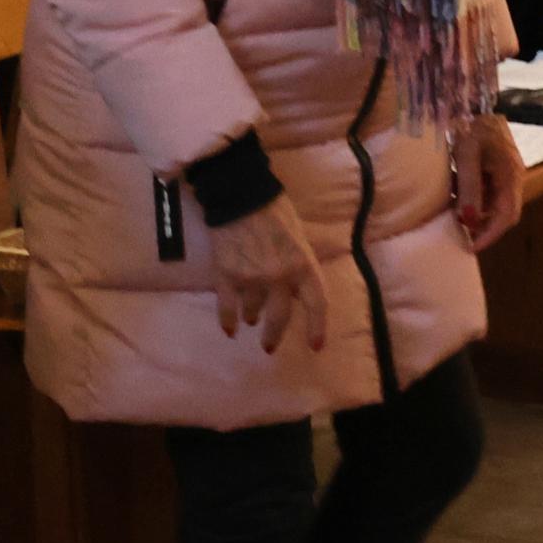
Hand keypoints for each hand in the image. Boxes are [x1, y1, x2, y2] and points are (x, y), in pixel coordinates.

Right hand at [209, 200, 335, 354]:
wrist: (240, 196)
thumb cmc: (276, 211)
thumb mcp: (299, 238)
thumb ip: (299, 264)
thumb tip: (294, 288)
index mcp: (303, 266)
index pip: (316, 304)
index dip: (317, 328)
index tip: (315, 347)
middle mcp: (279, 278)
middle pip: (280, 317)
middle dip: (274, 335)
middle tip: (270, 346)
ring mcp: (251, 279)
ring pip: (252, 311)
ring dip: (251, 317)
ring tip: (250, 319)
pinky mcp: (226, 276)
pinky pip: (226, 307)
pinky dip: (227, 320)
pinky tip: (229, 329)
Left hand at [451, 112, 526, 253]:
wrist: (474, 102)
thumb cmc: (472, 127)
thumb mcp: (466, 156)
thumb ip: (469, 187)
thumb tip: (468, 219)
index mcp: (511, 175)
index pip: (507, 215)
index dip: (491, 235)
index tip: (472, 247)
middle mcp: (514, 177)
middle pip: (504, 213)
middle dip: (485, 229)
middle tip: (463, 240)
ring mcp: (507, 174)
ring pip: (496, 205)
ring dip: (478, 216)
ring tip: (457, 222)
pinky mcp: (497, 170)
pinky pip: (489, 193)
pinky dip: (475, 202)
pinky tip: (457, 202)